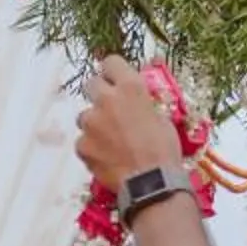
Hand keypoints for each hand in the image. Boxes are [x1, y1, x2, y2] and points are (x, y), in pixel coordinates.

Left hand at [74, 56, 186, 194]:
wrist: (151, 183)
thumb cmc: (164, 150)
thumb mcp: (162, 118)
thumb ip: (143, 104)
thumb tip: (138, 102)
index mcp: (131, 87)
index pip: (111, 62)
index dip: (112, 71)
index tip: (115, 79)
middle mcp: (106, 99)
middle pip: (91, 84)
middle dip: (99, 94)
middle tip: (110, 110)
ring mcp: (90, 122)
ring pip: (85, 116)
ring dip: (95, 124)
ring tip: (111, 142)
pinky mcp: (82, 144)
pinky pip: (83, 141)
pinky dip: (92, 148)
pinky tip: (107, 158)